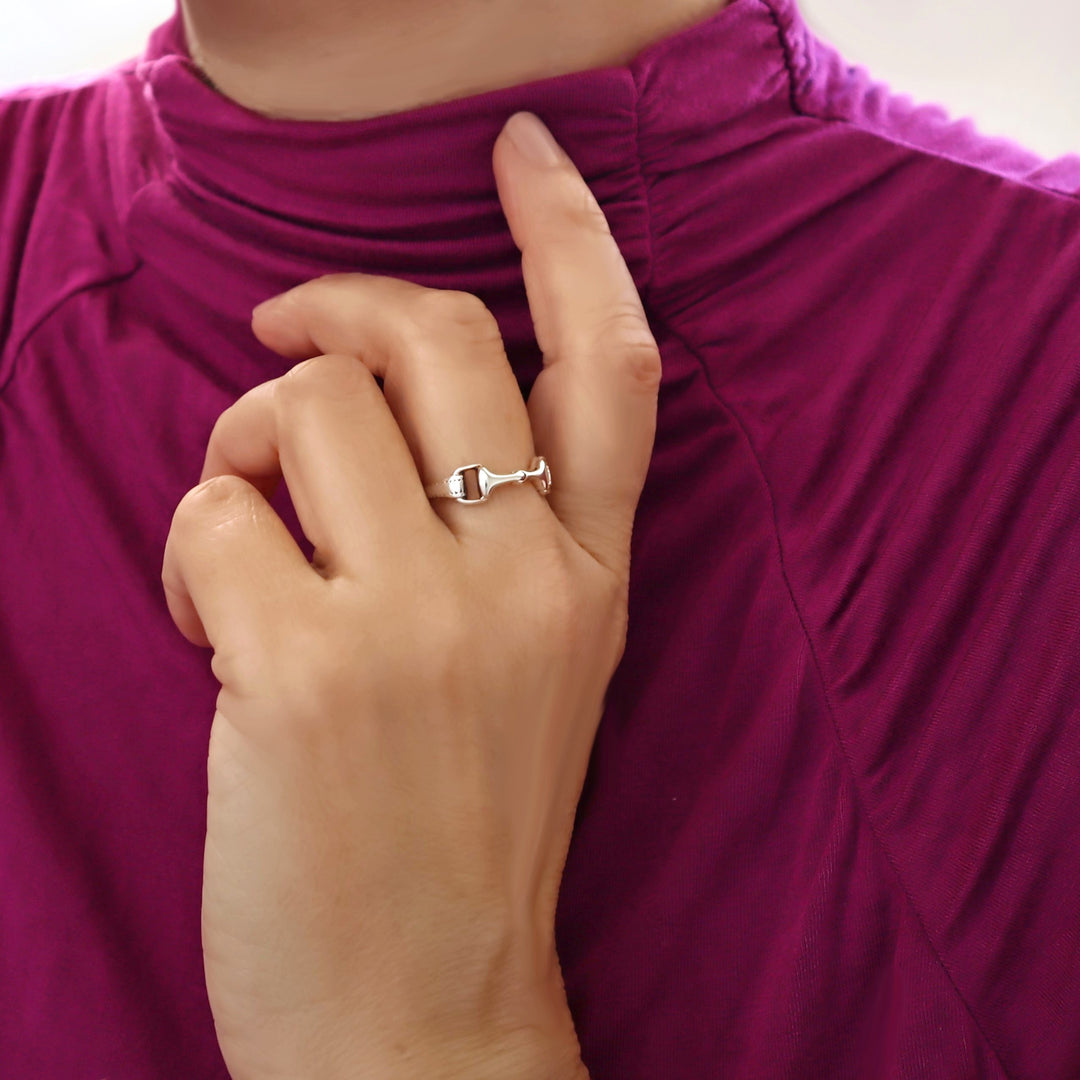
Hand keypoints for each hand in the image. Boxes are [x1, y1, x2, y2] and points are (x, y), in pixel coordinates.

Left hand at [161, 112, 660, 1079]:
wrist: (424, 1012)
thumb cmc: (465, 829)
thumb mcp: (539, 664)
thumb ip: (504, 530)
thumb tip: (383, 403)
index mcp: (588, 578)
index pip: (609, 364)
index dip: (570, 233)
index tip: (525, 151)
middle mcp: (521, 580)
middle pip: (432, 335)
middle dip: (339, 302)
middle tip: (291, 328)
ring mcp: (419, 623)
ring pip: (303, 407)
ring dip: (246, 449)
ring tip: (251, 538)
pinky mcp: (302, 670)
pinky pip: (215, 515)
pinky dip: (194, 550)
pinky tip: (220, 630)